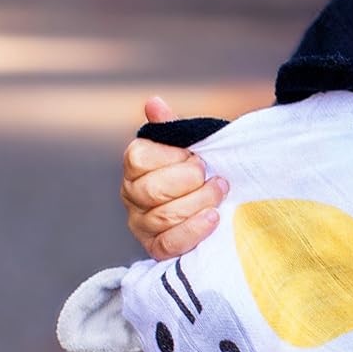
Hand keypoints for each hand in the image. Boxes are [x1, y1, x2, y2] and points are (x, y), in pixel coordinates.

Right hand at [121, 96, 228, 259]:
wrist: (217, 204)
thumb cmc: (199, 173)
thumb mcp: (190, 147)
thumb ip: (171, 129)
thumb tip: (154, 103)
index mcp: (135, 166)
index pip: (139, 158)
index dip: (171, 156)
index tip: (194, 155)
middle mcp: (132, 195)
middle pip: (152, 190)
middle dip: (190, 180)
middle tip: (213, 176)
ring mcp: (141, 224)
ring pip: (164, 217)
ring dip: (200, 202)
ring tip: (221, 191)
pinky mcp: (156, 249)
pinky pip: (170, 244)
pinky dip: (194, 230)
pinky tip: (214, 217)